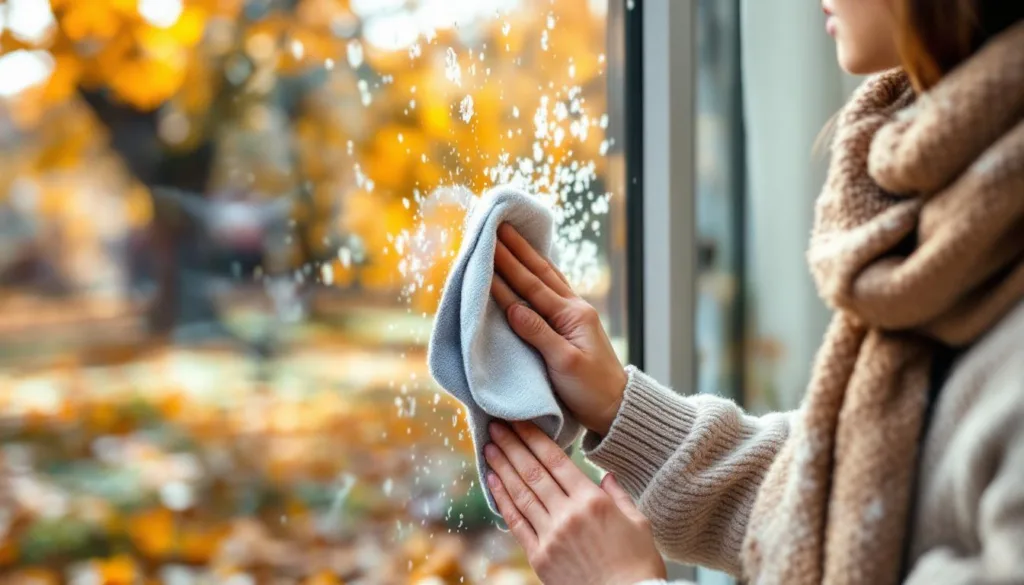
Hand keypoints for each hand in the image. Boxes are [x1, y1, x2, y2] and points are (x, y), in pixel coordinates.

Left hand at [485, 421, 665, 584]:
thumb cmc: (639, 564)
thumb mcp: (638, 522)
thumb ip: (619, 495)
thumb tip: (606, 475)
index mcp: (593, 501)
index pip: (555, 460)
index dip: (533, 438)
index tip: (519, 422)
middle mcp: (568, 514)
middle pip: (533, 472)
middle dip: (512, 446)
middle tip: (496, 426)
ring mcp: (551, 536)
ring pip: (521, 494)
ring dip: (502, 468)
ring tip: (490, 448)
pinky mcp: (540, 557)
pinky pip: (516, 523)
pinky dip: (503, 500)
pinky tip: (493, 482)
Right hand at [491, 224, 626, 435]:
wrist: (616, 407)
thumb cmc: (591, 390)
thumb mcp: (564, 364)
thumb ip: (538, 334)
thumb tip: (512, 307)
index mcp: (572, 316)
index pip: (532, 287)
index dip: (508, 267)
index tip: (488, 245)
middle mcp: (574, 310)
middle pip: (539, 274)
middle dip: (517, 250)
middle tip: (499, 226)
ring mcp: (574, 317)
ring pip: (546, 279)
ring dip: (527, 258)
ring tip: (512, 237)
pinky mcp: (571, 327)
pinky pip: (550, 293)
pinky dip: (537, 276)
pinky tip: (532, 267)